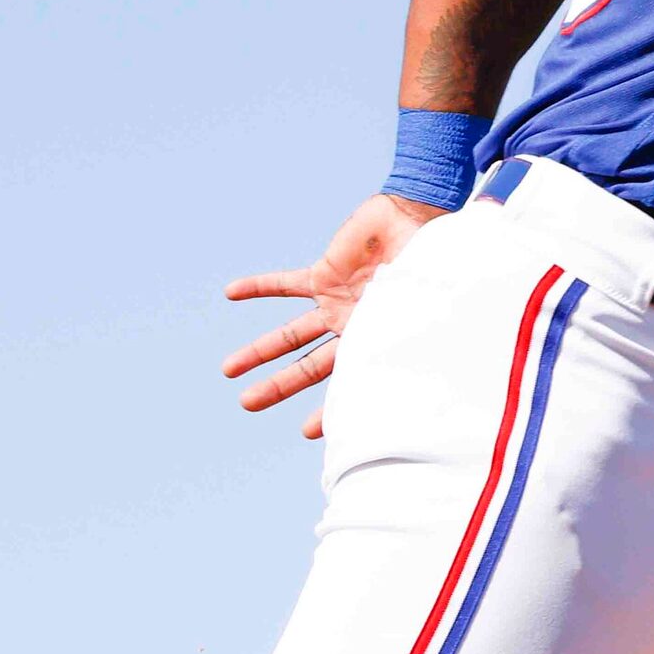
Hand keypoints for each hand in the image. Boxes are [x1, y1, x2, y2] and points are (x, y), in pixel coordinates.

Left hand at [222, 192, 447, 438]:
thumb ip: (406, 332)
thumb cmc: (426, 266)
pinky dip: (259, 288)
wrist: (414, 221)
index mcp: (373, 342)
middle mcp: (349, 328)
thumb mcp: (417, 306)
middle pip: (306, 366)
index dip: (328, 409)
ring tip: (228, 369)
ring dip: (259, 351)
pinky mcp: (322, 274)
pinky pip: (285, 285)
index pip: (345, 383)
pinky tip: (231, 293)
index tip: (307, 432)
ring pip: (290, 334)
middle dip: (277, 385)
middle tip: (247, 402)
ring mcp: (333, 302)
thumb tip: (410, 366)